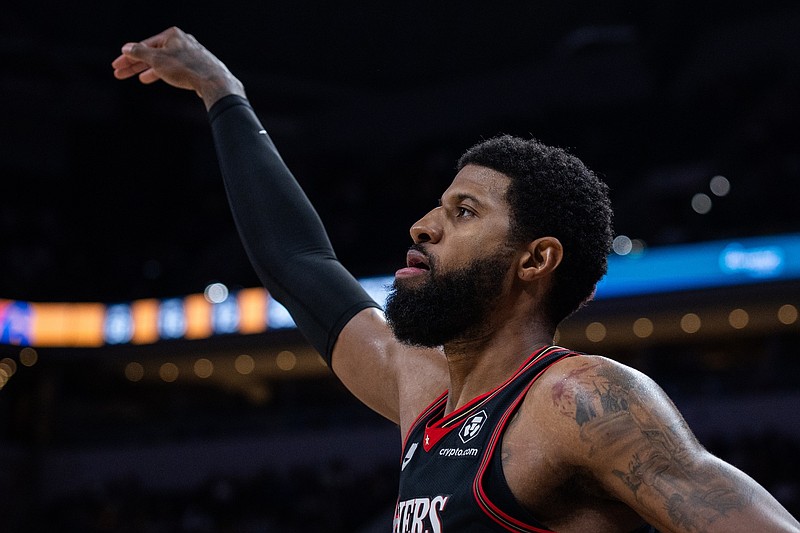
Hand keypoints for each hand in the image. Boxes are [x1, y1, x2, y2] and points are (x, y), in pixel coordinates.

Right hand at [111, 26, 244, 108]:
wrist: (214, 82)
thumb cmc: (186, 68)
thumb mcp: (157, 60)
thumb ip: (140, 53)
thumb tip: (127, 47)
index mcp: (172, 35)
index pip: (143, 45)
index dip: (128, 57)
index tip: (117, 66)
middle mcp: (182, 41)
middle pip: (153, 53)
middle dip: (136, 65)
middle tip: (120, 74)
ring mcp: (191, 53)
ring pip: (165, 61)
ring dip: (151, 70)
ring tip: (140, 78)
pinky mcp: (198, 65)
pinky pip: (177, 68)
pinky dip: (167, 73)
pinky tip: (164, 79)